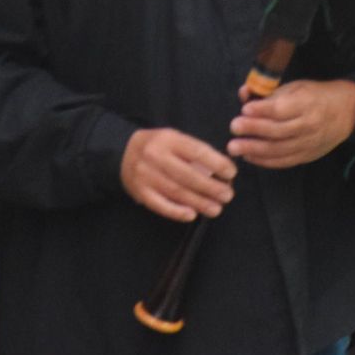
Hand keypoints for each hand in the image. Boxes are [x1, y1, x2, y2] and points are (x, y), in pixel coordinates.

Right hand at [120, 128, 236, 222]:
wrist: (122, 152)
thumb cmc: (158, 146)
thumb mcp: (175, 139)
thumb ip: (195, 151)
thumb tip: (222, 170)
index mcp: (168, 139)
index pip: (196, 151)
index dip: (216, 163)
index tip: (231, 173)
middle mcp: (155, 156)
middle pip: (187, 175)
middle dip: (211, 187)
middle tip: (228, 195)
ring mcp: (146, 175)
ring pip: (176, 192)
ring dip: (199, 202)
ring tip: (216, 209)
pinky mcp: (140, 192)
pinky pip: (160, 204)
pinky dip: (177, 211)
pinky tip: (192, 215)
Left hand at [228, 79, 354, 168]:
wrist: (347, 113)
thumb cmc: (316, 95)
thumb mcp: (296, 87)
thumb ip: (270, 93)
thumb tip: (243, 94)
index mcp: (307, 103)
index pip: (281, 109)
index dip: (262, 110)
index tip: (244, 109)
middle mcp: (308, 125)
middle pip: (278, 130)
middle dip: (253, 129)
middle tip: (233, 128)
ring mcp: (308, 143)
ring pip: (279, 149)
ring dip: (254, 149)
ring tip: (234, 147)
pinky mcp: (307, 156)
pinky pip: (283, 161)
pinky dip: (264, 161)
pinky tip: (249, 156)